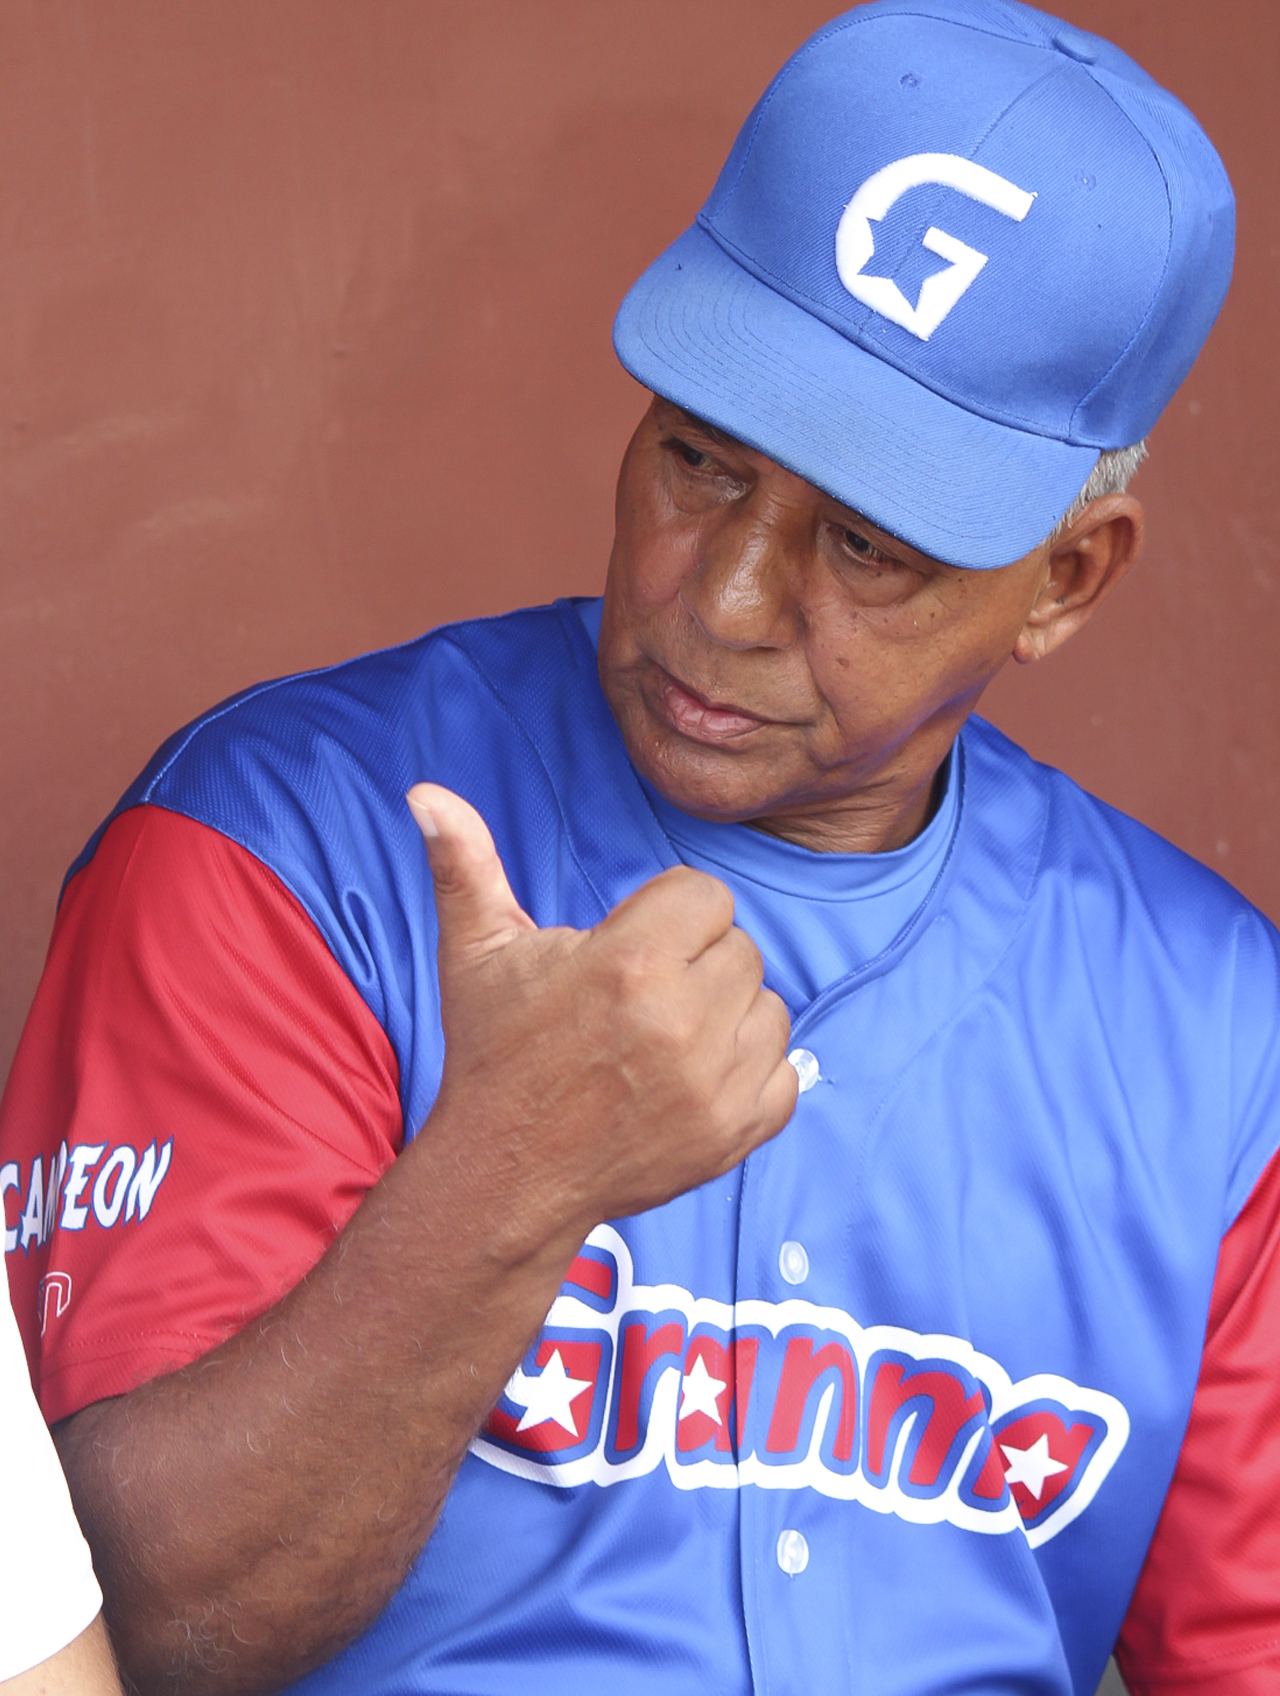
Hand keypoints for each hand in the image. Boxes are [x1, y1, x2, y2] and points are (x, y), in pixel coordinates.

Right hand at [406, 784, 796, 1248]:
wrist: (505, 1174)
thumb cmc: (493, 1053)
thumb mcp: (475, 953)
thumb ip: (464, 864)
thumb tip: (425, 792)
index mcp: (630, 961)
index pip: (706, 895)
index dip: (666, 915)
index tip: (627, 950)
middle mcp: (683, 1019)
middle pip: (738, 947)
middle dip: (693, 963)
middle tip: (636, 1000)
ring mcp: (715, 1083)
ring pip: (767, 1006)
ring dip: (725, 1016)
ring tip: (661, 1039)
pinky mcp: (736, 1133)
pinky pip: (785, 1073)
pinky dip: (750, 1074)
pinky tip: (692, 1079)